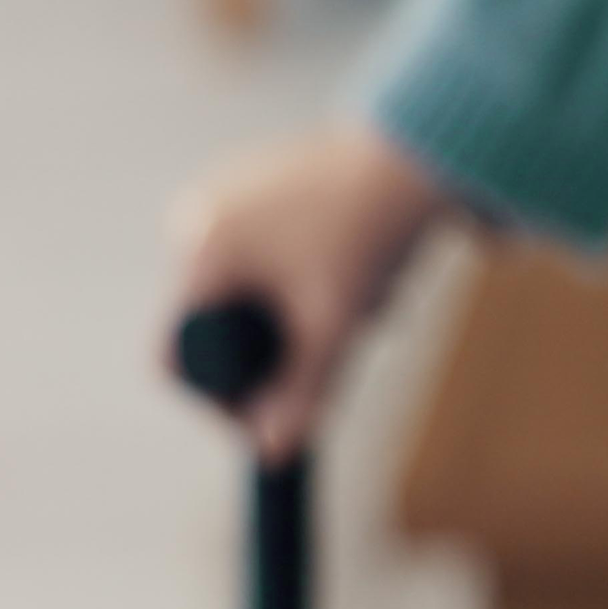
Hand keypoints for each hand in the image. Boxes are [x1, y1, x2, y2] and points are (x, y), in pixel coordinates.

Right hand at [164, 124, 449, 460]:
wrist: (426, 153)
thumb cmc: (374, 235)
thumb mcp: (336, 325)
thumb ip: (302, 393)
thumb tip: (271, 454)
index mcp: (203, 252)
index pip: (181, 355)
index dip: (220, 401)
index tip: (267, 421)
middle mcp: (200, 218)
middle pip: (225, 326)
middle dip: (285, 346)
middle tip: (352, 332)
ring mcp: (229, 195)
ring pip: (255, 293)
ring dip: (308, 310)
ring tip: (370, 289)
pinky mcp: (262, 181)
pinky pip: (272, 253)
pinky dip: (312, 273)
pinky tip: (362, 258)